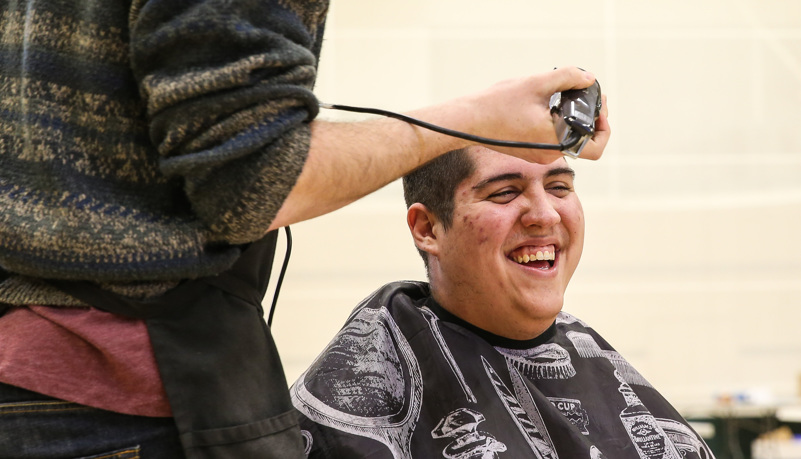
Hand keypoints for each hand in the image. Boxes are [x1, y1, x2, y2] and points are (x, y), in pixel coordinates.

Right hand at [460, 66, 610, 162]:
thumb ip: (568, 78)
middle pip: (584, 141)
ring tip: (567, 95)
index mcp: (555, 141)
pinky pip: (553, 140)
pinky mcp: (530, 152)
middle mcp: (550, 155)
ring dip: (573, 119)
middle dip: (590, 118)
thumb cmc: (497, 104)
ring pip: (568, 139)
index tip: (598, 106)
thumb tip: (589, 78)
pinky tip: (549, 104)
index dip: (604, 127)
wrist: (467, 122)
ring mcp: (539, 156)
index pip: (595, 146)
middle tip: (587, 94)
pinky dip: (558, 123)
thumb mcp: (536, 83)